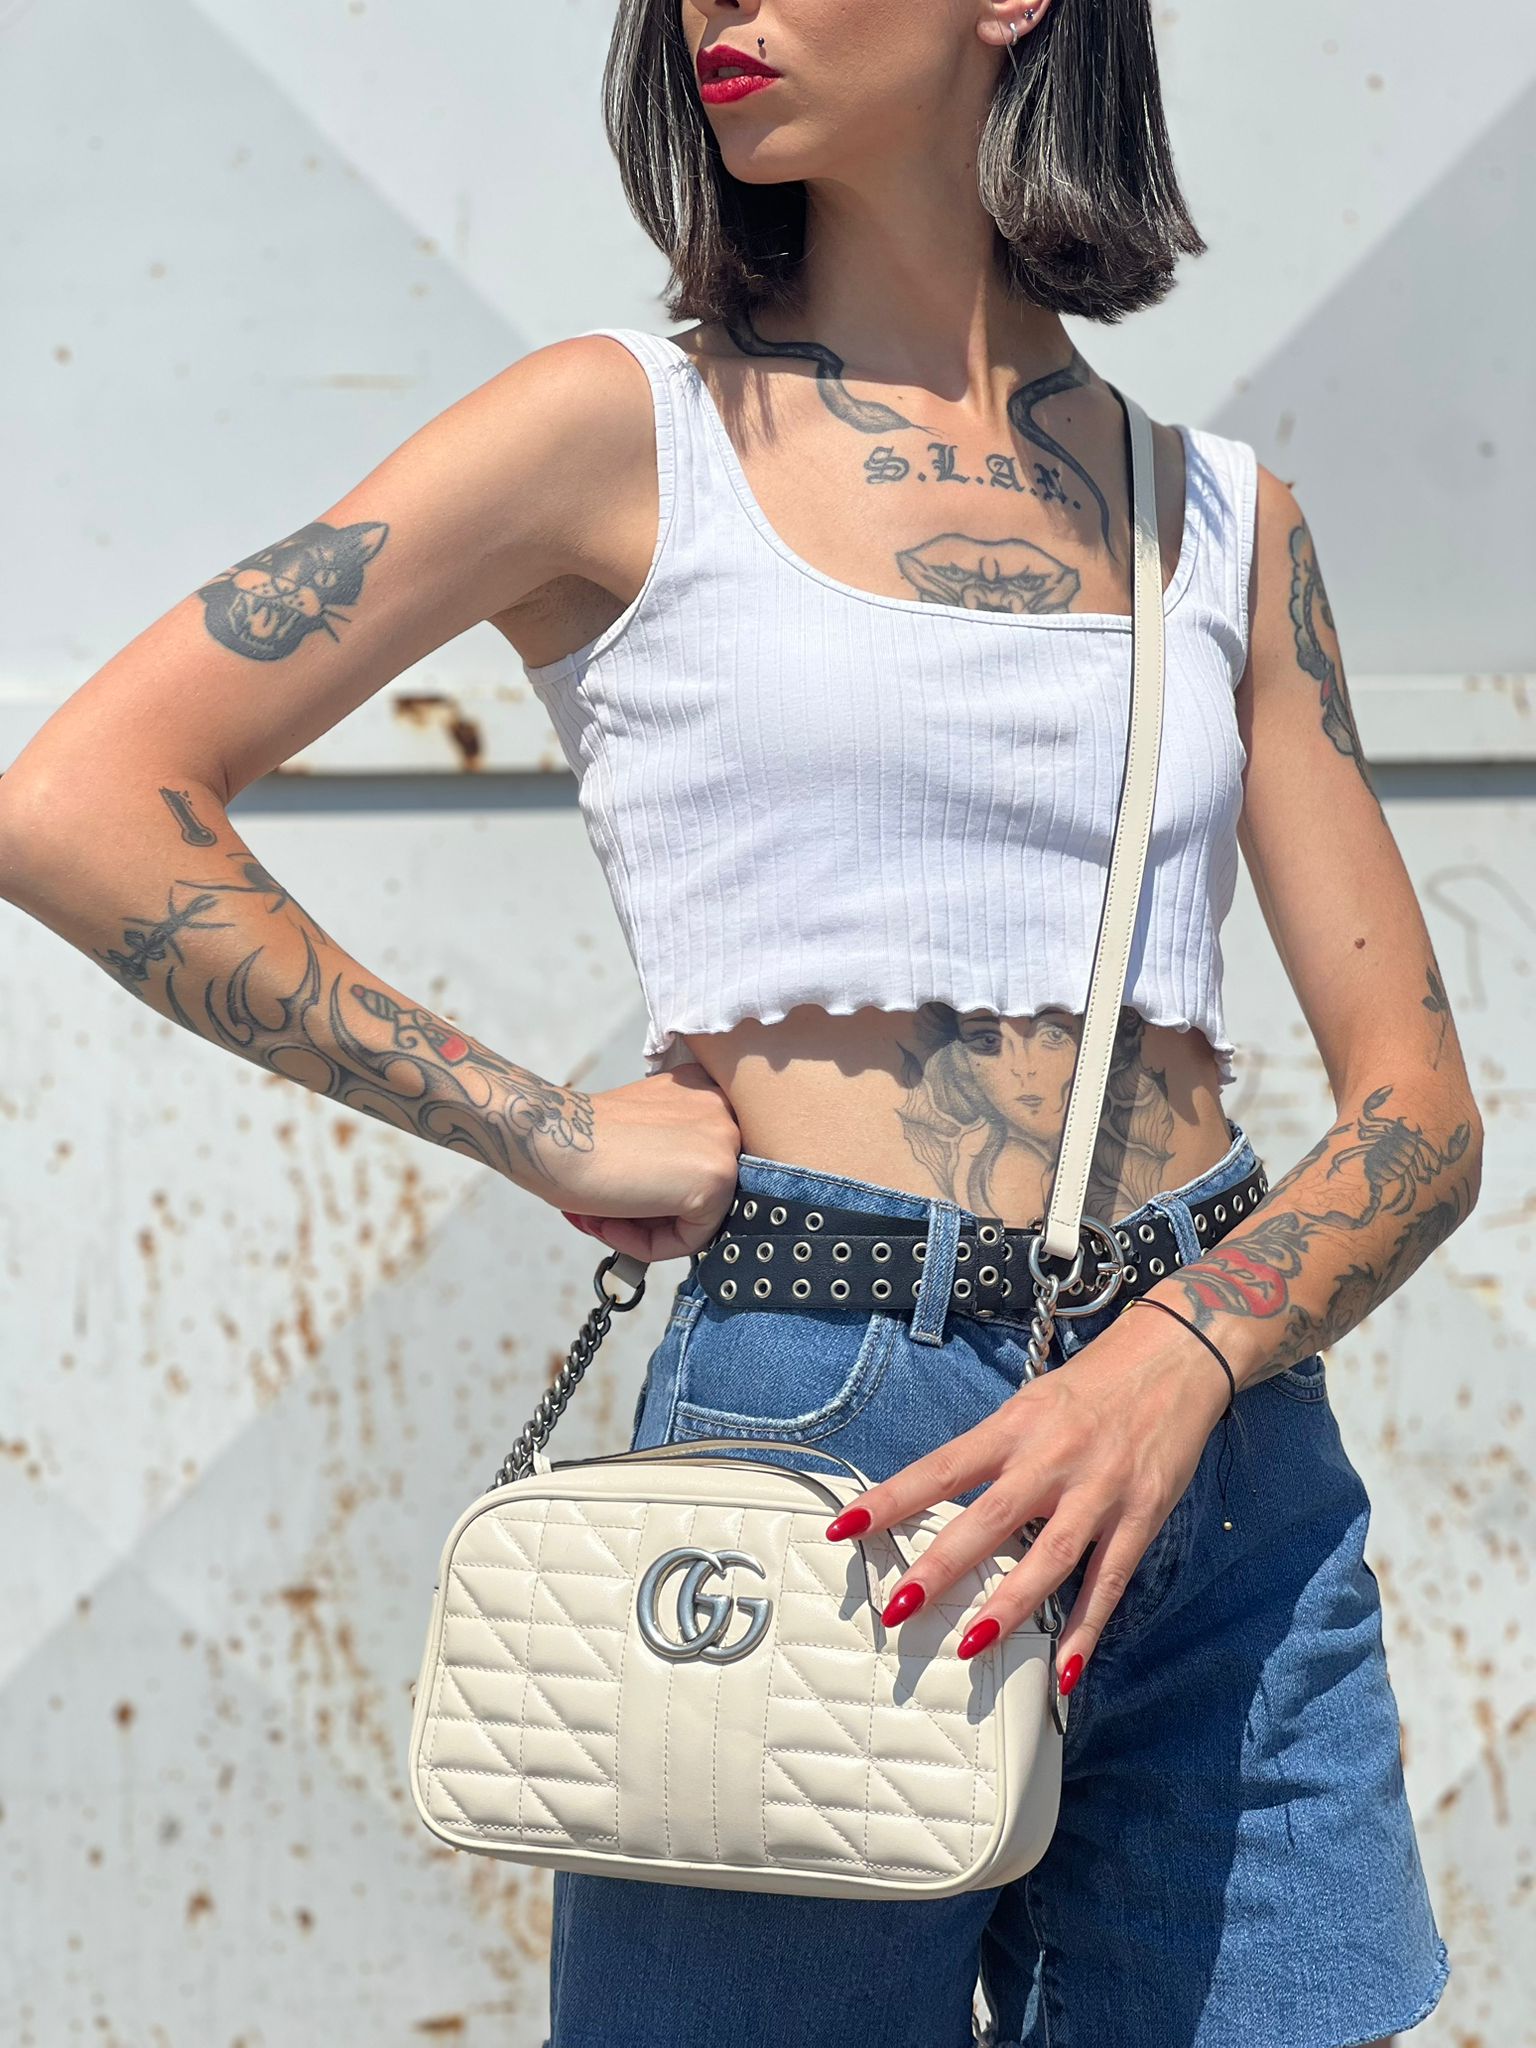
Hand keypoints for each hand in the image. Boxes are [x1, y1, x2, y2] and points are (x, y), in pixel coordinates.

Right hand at [547, 1064, 741, 1263]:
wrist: (550, 1137)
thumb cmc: (578, 1137)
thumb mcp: (639, 1132)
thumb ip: (668, 1156)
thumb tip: (678, 1199)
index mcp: (701, 1091)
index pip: (694, 1165)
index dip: (653, 1190)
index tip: (615, 1195)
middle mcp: (722, 1109)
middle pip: (699, 1191)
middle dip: (650, 1214)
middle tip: (604, 1216)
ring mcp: (725, 1142)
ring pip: (698, 1218)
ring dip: (646, 1230)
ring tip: (601, 1221)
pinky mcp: (718, 1179)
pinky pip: (692, 1238)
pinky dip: (648, 1245)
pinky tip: (610, 1224)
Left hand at [824, 1309, 1231, 1688]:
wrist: (1176, 1355)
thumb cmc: (1093, 1383)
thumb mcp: (1032, 1404)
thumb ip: (995, 1451)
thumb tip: (943, 1498)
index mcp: (1015, 1426)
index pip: (942, 1468)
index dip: (892, 1498)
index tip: (845, 1528)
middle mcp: (1052, 1459)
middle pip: (989, 1520)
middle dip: (941, 1566)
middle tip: (898, 1608)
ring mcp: (1099, 1491)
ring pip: (1049, 1558)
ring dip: (1009, 1607)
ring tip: (970, 1646)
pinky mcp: (1141, 1515)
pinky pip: (1108, 1582)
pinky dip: (1086, 1630)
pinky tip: (1065, 1671)